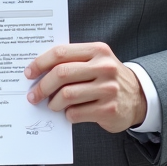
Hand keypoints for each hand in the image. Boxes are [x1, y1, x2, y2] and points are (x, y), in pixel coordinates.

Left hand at [25, 42, 145, 132]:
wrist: (138, 97)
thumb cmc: (106, 78)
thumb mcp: (95, 61)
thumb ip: (71, 61)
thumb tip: (36, 70)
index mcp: (97, 51)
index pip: (60, 53)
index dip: (40, 63)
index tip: (28, 73)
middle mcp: (105, 67)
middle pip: (61, 73)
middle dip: (42, 86)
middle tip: (33, 95)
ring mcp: (108, 89)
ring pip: (67, 95)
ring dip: (53, 103)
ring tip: (52, 105)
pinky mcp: (109, 109)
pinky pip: (76, 113)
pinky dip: (67, 114)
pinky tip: (69, 112)